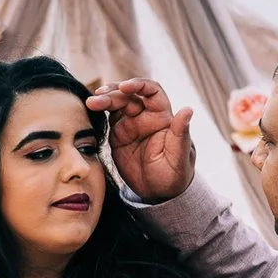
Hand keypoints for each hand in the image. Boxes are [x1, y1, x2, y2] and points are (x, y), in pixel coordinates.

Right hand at [86, 78, 195, 203]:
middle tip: (98, 98)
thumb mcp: (180, 156)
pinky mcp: (118, 136)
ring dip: (103, 100)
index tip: (124, 87)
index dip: (138, 84)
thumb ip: (181, 133)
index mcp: (162, 116)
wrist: (159, 193)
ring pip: (115, 104)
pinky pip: (106, 119)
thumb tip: (188, 110)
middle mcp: (145, 116)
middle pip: (128, 95)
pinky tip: (89, 112)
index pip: (151, 91)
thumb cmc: (175, 174)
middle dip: (113, 93)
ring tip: (91, 103)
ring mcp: (130, 125)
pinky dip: (98, 113)